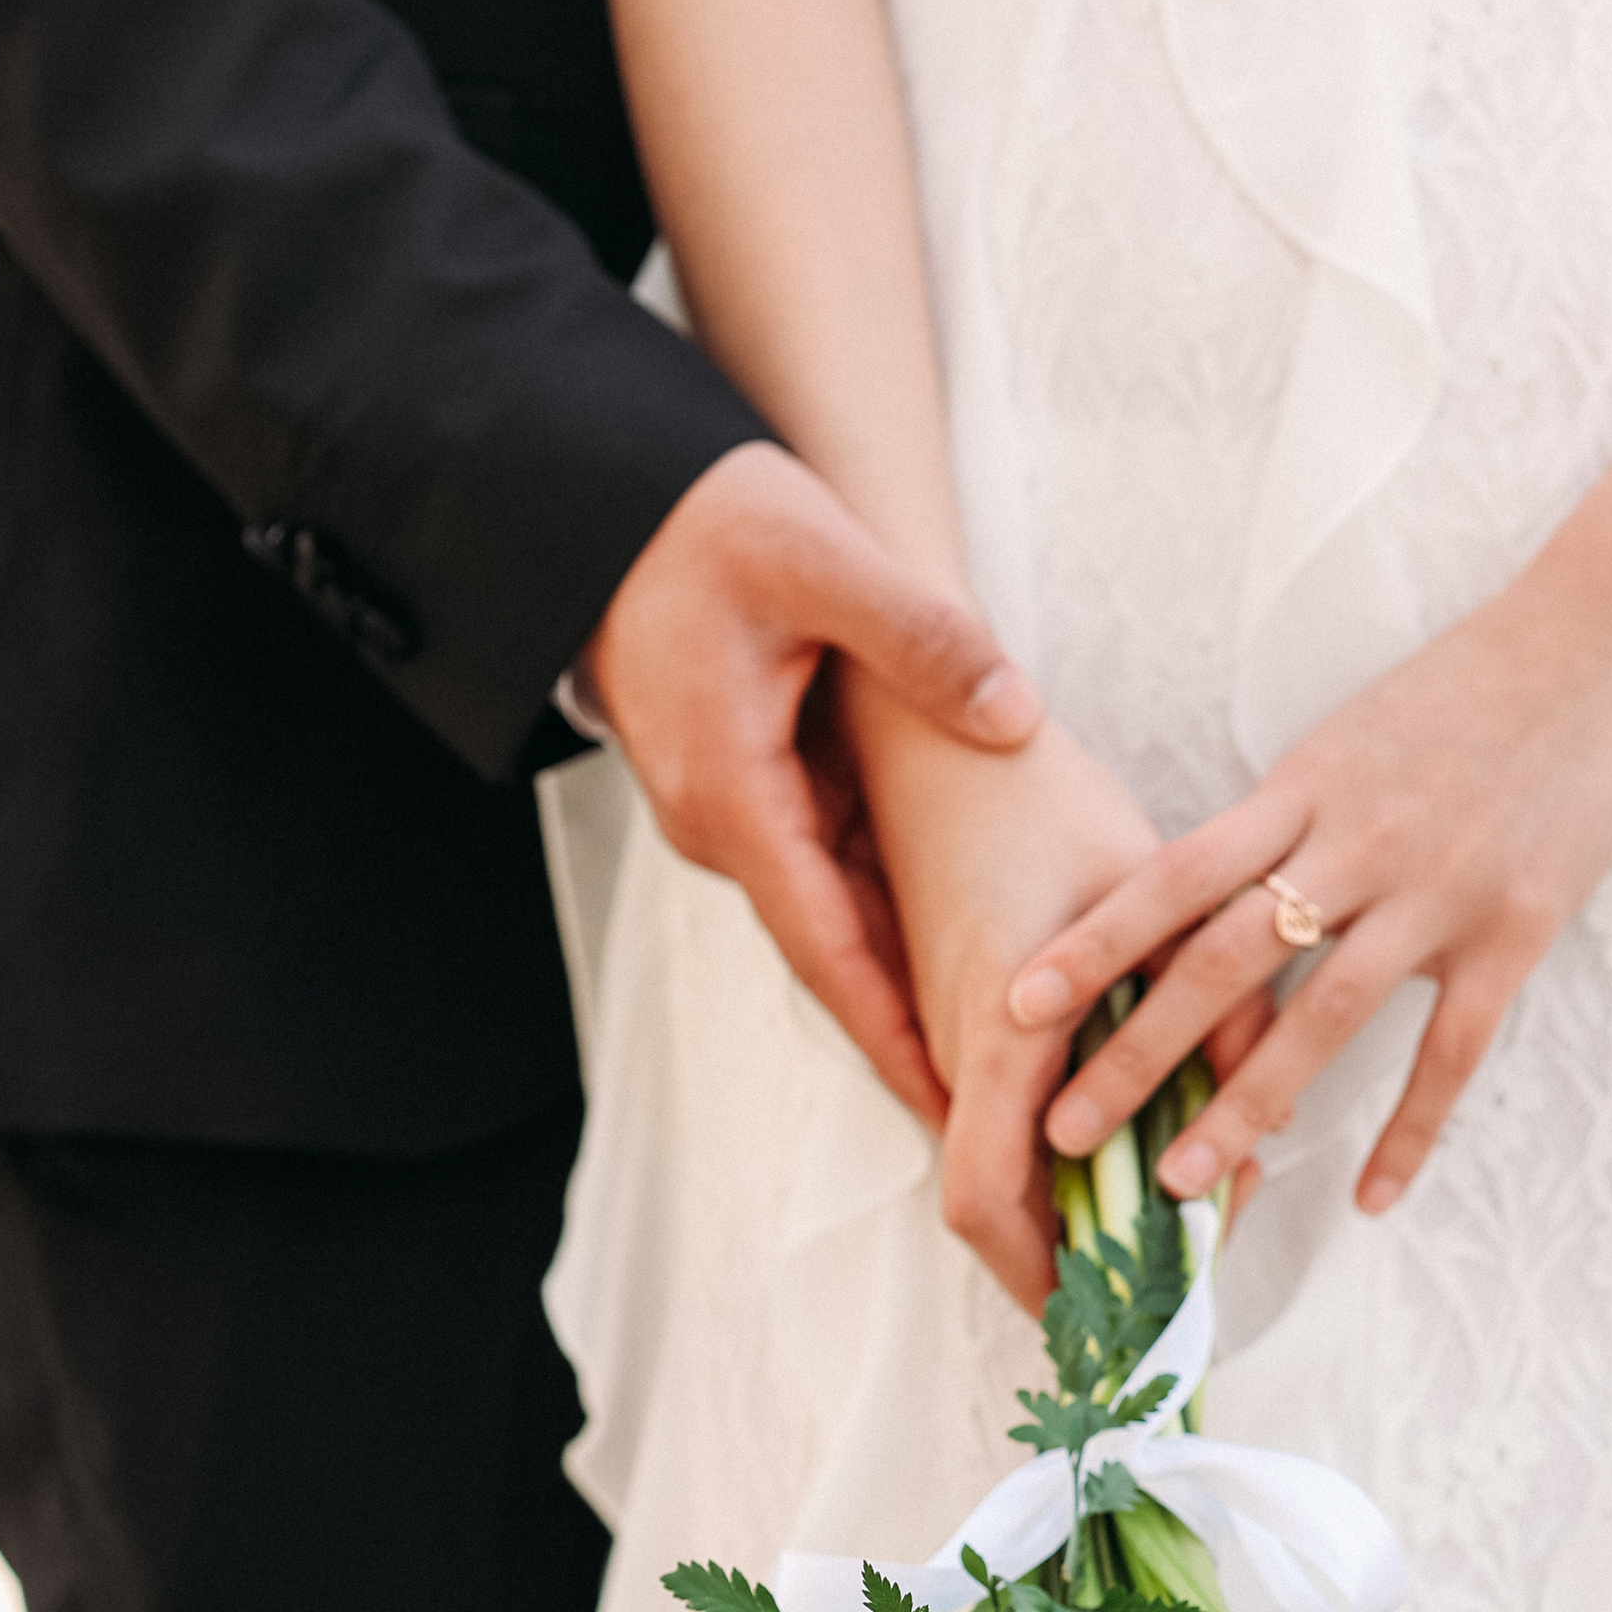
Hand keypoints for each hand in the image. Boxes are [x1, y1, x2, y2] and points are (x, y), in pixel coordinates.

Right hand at [578, 439, 1042, 1126]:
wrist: (596, 496)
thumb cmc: (693, 519)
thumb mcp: (818, 559)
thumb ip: (922, 638)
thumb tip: (1015, 717)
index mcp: (735, 797)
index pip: (829, 950)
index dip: (894, 1035)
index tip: (948, 1114)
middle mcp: (724, 824)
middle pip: (837, 951)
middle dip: (913, 1030)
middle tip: (997, 1109)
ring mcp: (730, 807)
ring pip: (836, 908)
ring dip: (907, 972)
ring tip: (998, 1042)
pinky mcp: (745, 779)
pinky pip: (828, 860)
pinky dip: (888, 904)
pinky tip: (960, 933)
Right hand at [844, 687, 1165, 1309]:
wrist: (919, 723)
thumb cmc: (1031, 790)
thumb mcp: (1154, 891)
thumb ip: (1214, 1001)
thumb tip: (1268, 1113)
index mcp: (993, 1028)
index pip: (986, 1204)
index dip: (1047, 1281)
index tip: (1122, 1325)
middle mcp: (953, 1051)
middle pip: (996, 1210)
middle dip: (1076, 1266)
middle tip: (1169, 1295)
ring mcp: (942, 1038)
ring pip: (999, 1169)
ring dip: (1075, 1213)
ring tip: (1172, 1235)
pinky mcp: (954, 1017)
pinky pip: (1000, 1120)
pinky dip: (1063, 1158)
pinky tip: (1141, 1147)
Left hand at [1006, 565, 1611, 1209]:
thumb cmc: (1475, 681)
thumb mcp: (1354, 735)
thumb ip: (1287, 817)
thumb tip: (1211, 892)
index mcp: (1303, 788)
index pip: (1174, 874)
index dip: (1092, 942)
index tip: (1016, 1000)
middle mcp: (1356, 843)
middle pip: (1225, 961)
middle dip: (1136, 1052)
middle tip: (1064, 1132)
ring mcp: (1437, 891)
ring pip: (1322, 1019)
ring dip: (1246, 1108)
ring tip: (1183, 1182)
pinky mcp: (1515, 931)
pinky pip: (1451, 1054)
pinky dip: (1408, 1132)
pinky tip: (1370, 1198)